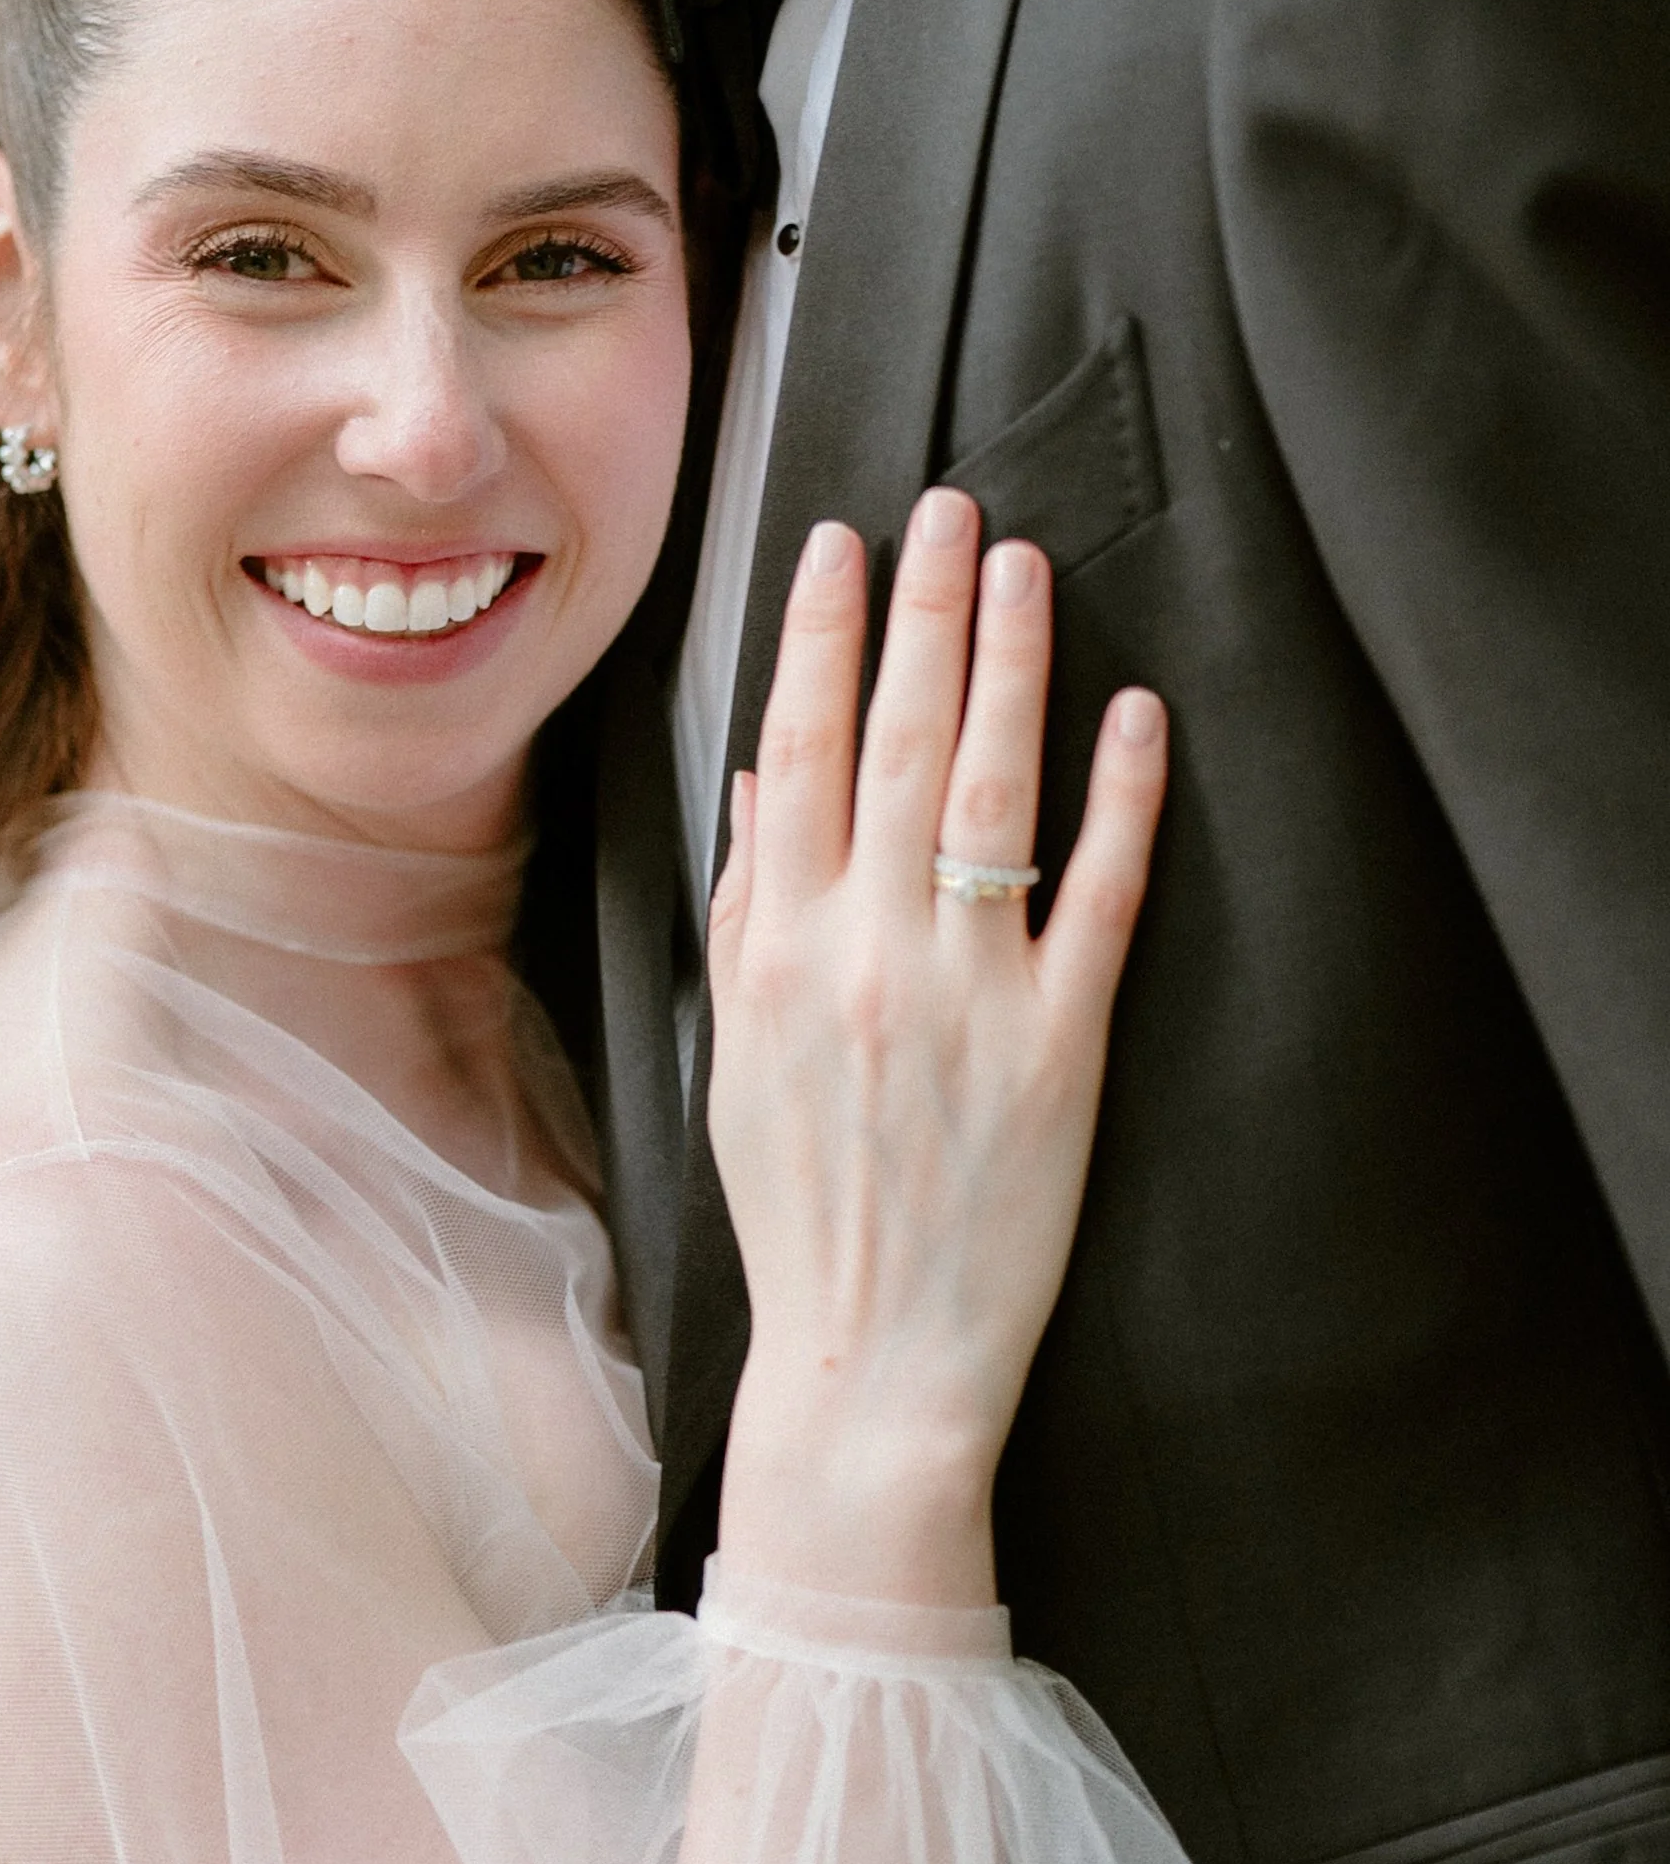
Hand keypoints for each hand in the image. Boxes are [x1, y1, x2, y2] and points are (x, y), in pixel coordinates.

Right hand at [707, 489, 1167, 1606]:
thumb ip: (743, 912)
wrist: (870, 1356)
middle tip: (947, 507)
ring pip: (993, 791)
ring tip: (1023, 568)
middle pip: (898, 742)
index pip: (796, 751)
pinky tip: (1131, 715)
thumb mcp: (731, 1054)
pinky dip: (1119, 799)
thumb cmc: (800, 1208)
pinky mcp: (1063, 1046)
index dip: (819, 635)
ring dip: (1010, 664)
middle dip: (921, 609)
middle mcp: (868, 953)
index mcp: (777, 949)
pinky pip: (1099, 896)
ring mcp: (970, 994)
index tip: (840, 546)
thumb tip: (761, 780)